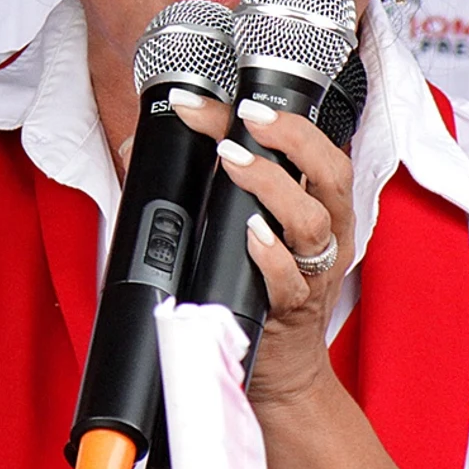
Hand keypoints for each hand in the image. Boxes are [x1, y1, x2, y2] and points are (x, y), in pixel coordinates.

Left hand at [170, 94, 354, 406]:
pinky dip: (271, 256)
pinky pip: (290, 280)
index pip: (312, 147)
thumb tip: (138, 145)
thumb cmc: (260, 287)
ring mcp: (312, 272)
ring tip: (232, 164)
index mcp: (318, 205)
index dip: (282, 118)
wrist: (279, 369)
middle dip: (291, 138)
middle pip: (330, 173)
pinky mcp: (292, 310)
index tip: (238, 100)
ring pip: (311, 221)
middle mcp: (325, 233)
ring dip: (271, 187)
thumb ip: (197, 183)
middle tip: (244, 121)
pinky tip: (250, 235)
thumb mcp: (237, 227)